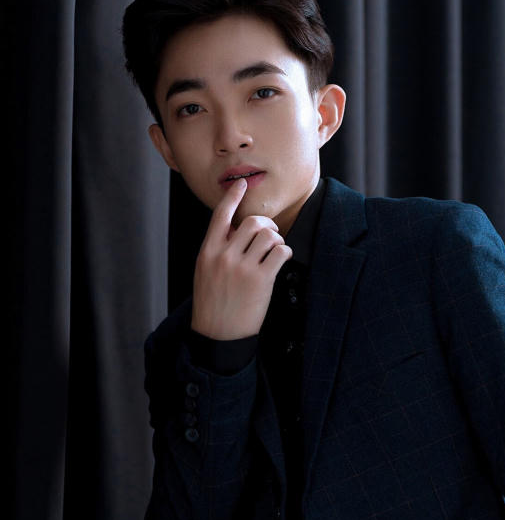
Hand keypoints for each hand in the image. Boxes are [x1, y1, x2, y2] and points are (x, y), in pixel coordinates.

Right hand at [191, 178, 292, 339]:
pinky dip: (285, 253)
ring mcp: (242, 267)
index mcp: (208, 251)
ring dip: (278, 240)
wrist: (217, 334)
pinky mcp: (260, 280)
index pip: (220, 215)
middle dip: (268, 225)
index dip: (232, 196)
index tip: (241, 184)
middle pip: (253, 222)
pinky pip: (281, 252)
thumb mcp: (205, 272)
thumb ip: (218, 250)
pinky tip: (280, 261)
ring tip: (275, 251)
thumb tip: (238, 230)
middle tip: (271, 236)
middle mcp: (224, 255)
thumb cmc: (213, 303)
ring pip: (269, 235)